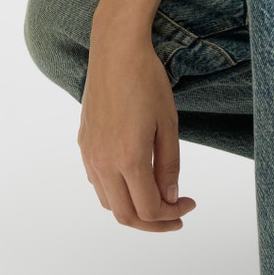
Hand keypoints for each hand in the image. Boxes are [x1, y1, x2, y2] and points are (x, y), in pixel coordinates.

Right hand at [78, 15, 197, 230]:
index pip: (148, 209)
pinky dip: (117, 192)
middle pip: (125, 216)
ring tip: (157, 199)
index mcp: (128, 159)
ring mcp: (89, 154)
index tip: (189, 204)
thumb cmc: (147, 81)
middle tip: (176, 214)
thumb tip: (170, 197)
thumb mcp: (168, 124)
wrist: (115, 51)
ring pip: (108, 202)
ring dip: (133, 209)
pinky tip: (135, 178)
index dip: (171, 215)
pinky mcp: (84, 144)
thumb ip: (169, 166)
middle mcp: (103, 162)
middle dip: (153, 223)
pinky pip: (97, 182)